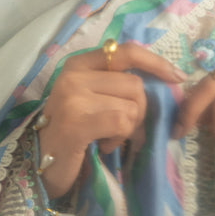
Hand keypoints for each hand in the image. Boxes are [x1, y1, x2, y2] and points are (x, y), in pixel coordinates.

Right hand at [37, 42, 185, 196]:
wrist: (37, 165)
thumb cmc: (69, 134)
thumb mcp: (90, 98)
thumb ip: (115, 84)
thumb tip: (164, 80)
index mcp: (78, 64)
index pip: (127, 51)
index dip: (156, 62)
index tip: (177, 77)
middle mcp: (73, 74)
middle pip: (135, 84)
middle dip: (138, 111)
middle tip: (122, 129)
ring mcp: (72, 96)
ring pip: (131, 105)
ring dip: (128, 128)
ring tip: (107, 137)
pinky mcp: (76, 120)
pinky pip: (121, 123)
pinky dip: (119, 139)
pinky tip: (104, 145)